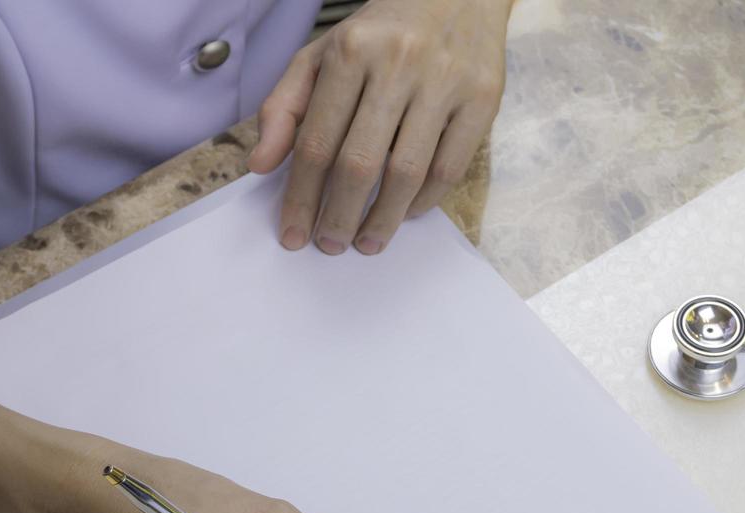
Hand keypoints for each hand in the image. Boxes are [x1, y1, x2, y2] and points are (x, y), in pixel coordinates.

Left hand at [247, 0, 512, 255]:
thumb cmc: (381, 34)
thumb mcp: (322, 55)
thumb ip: (285, 107)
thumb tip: (261, 165)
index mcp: (351, 52)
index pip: (317, 141)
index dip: (301, 196)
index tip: (293, 234)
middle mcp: (399, 64)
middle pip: (359, 163)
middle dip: (339, 216)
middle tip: (329, 245)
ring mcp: (445, 82)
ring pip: (407, 173)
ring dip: (382, 220)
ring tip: (366, 243)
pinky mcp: (482, 99)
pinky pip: (450, 168)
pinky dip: (424, 201)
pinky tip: (405, 214)